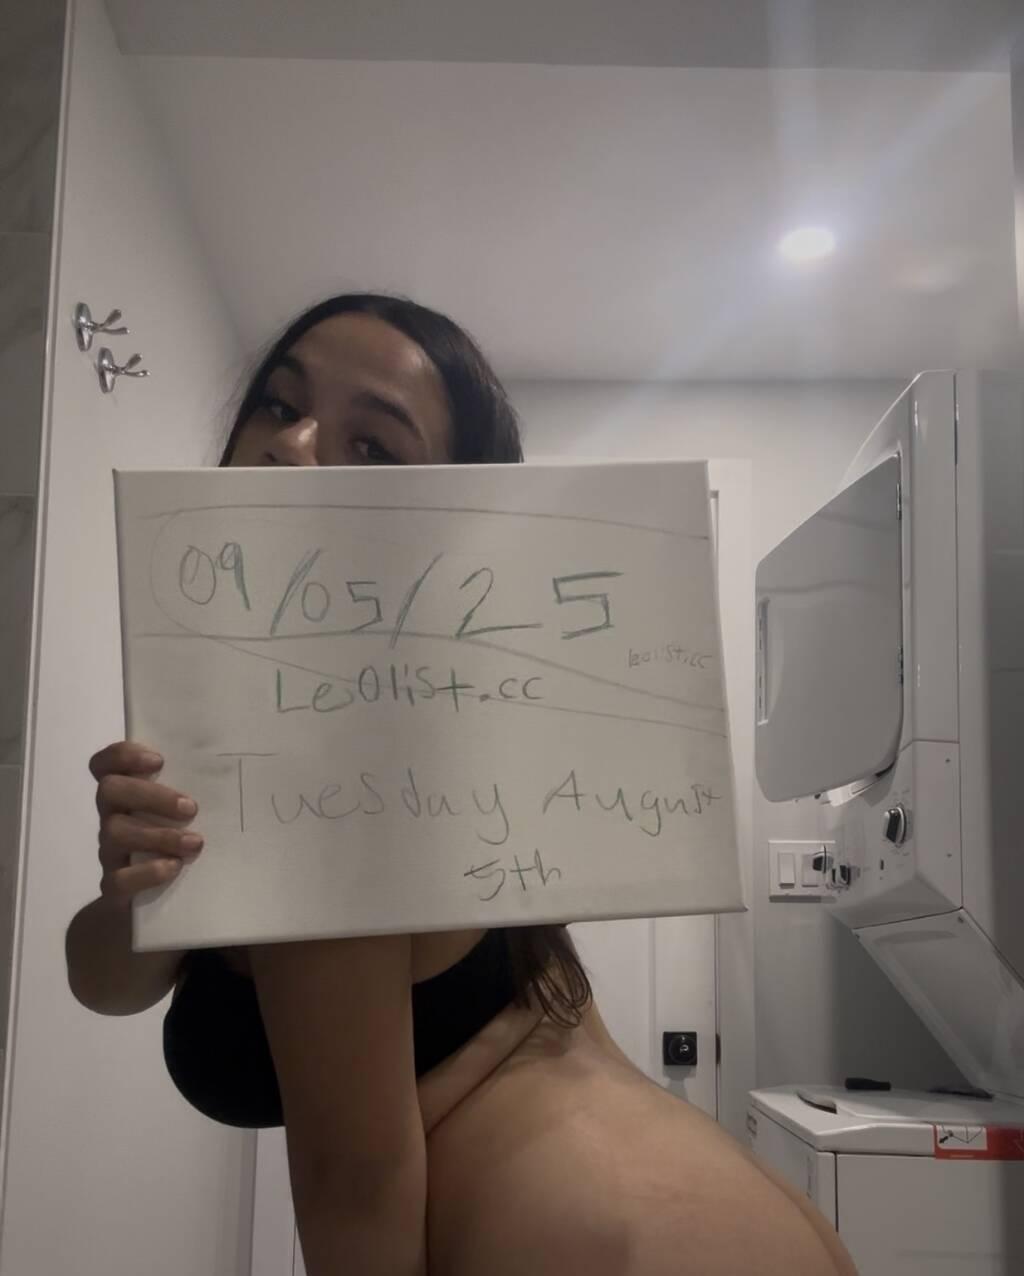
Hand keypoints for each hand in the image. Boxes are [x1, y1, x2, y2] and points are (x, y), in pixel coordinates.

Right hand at [89, 740, 202, 906]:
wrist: (154, 902)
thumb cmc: (177, 842)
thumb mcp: (182, 814)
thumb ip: (195, 791)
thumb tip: (241, 771)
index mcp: (127, 794)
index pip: (105, 764)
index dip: (123, 755)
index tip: (159, 760)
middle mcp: (112, 817)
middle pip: (109, 790)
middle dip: (151, 795)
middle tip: (191, 808)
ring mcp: (110, 852)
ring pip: (114, 832)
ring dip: (159, 835)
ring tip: (195, 843)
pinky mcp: (115, 886)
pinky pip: (117, 879)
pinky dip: (147, 872)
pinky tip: (174, 868)